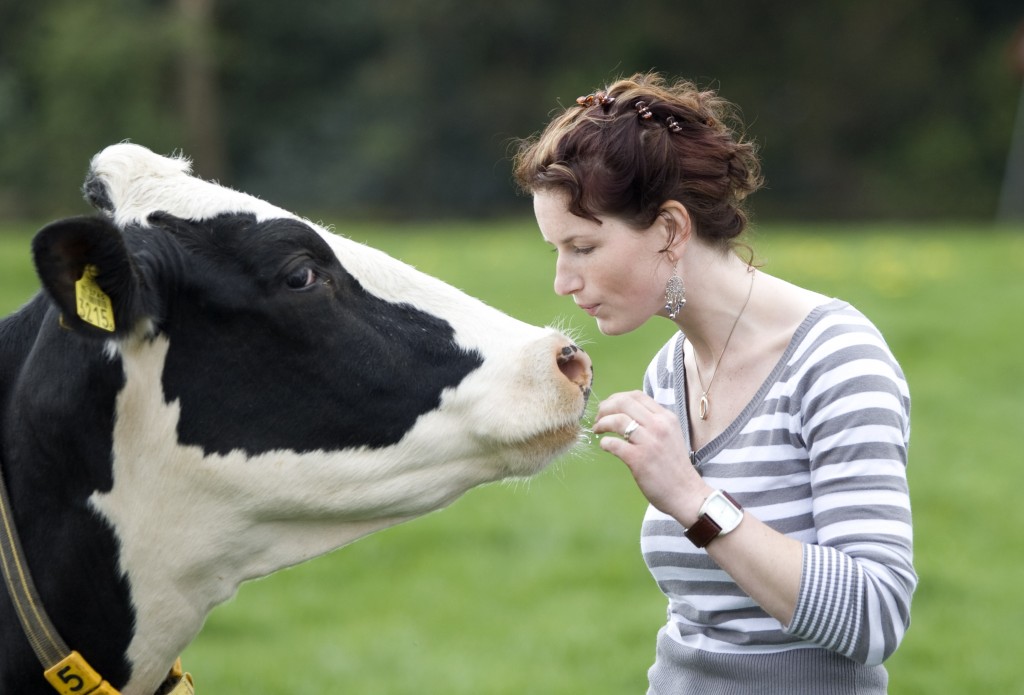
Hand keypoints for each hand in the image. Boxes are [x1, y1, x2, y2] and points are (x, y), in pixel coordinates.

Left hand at [593, 391, 710, 524]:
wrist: (686, 493)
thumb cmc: (675, 467)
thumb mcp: (671, 435)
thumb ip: (654, 423)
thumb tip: (627, 413)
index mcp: (666, 418)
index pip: (637, 395)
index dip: (617, 398)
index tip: (608, 407)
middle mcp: (659, 426)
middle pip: (624, 403)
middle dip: (605, 407)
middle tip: (598, 418)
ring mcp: (649, 442)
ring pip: (617, 420)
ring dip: (602, 423)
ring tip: (597, 430)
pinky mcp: (639, 459)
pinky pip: (614, 443)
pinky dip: (605, 442)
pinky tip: (605, 445)